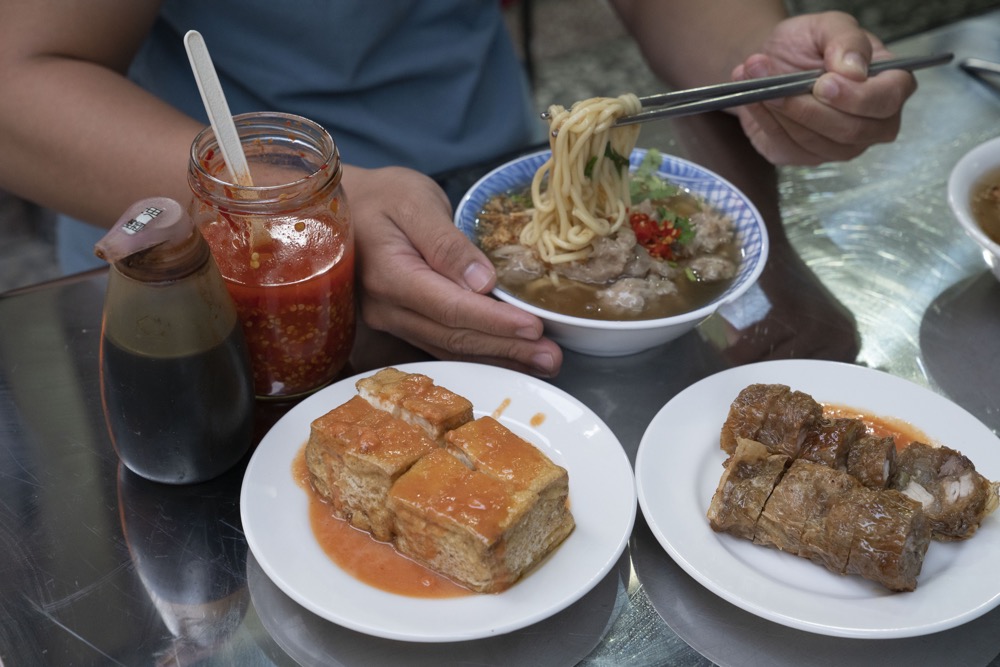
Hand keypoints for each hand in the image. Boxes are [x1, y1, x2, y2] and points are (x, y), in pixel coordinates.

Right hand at [344, 165, 562, 376]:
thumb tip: (483, 282)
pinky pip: (442, 346)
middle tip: (551, 359)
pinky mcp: (399, 324)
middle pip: (454, 337)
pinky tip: (509, 359)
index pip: (451, 307)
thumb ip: (447, 242)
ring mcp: (390, 322)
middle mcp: (387, 309)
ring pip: (450, 349)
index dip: (495, 322)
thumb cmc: (380, 197)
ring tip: (542, 364)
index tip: (534, 329)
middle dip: (507, 349)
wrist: (337, 210)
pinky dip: (479, 355)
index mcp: (391, 276)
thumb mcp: (415, 202)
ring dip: (499, 359)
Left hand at [731, 11, 917, 164]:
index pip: (888, 100)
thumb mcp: (827, 26)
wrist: (772, 63)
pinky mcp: (807, 157)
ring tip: (756, 77)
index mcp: (890, 84)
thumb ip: (846, 40)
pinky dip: (766, 120)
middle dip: (808, 108)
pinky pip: (788, 146)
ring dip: (782, 111)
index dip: (856, 96)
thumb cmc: (808, 45)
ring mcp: (841, 146)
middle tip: (777, 84)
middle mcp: (873, 123)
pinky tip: (755, 98)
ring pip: (815, 141)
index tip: (823, 83)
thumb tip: (854, 69)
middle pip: (850, 130)